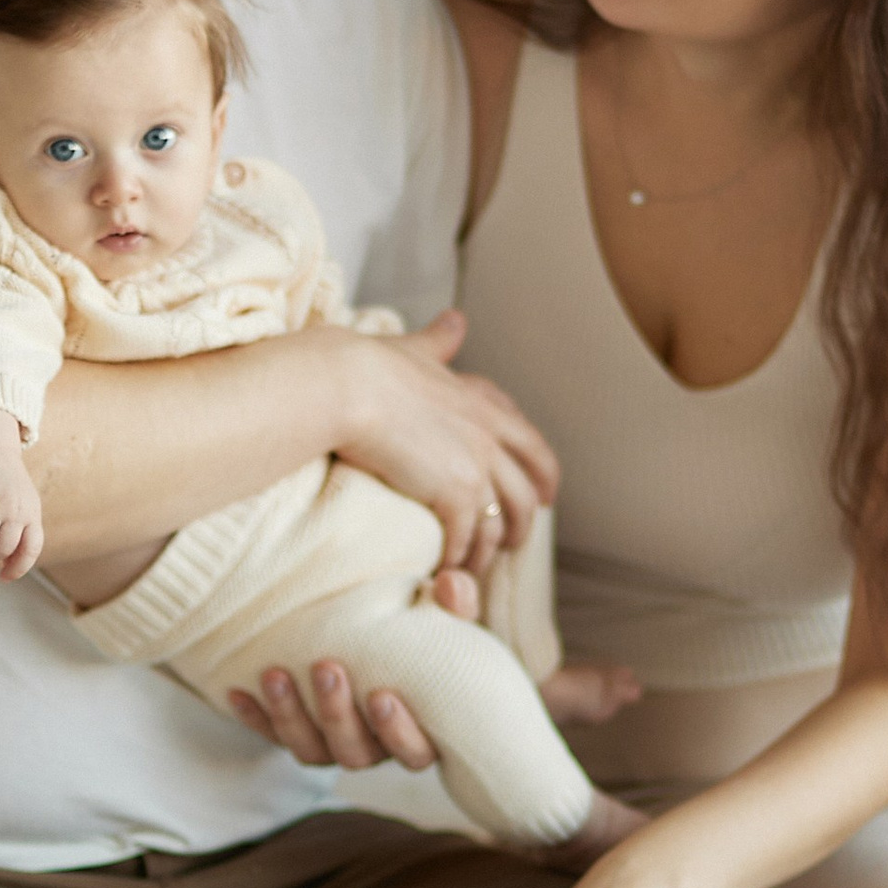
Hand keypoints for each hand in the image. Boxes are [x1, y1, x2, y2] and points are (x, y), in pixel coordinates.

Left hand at [226, 629, 637, 774]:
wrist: (396, 652)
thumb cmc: (434, 645)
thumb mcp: (451, 625)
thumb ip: (455, 606)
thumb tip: (448, 582)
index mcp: (421, 732)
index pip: (415, 751)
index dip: (398, 732)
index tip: (382, 695)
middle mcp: (378, 748)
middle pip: (354, 752)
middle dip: (336, 714)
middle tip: (325, 667)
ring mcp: (336, 745)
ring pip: (311, 750)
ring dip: (289, 715)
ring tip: (273, 674)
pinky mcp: (302, 735)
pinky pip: (275, 737)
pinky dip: (255, 718)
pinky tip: (235, 690)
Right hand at [332, 311, 558, 576]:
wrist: (343, 385)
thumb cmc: (366, 365)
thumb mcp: (414, 349)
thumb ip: (438, 341)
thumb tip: (456, 319)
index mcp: (480, 402)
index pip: (528, 440)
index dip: (541, 470)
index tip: (545, 492)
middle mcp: (487, 435)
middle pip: (526, 489)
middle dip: (524, 520)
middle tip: (513, 543)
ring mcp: (475, 465)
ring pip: (500, 521)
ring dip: (487, 551)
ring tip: (472, 568)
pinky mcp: (454, 493)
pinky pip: (466, 539)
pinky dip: (457, 559)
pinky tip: (444, 568)